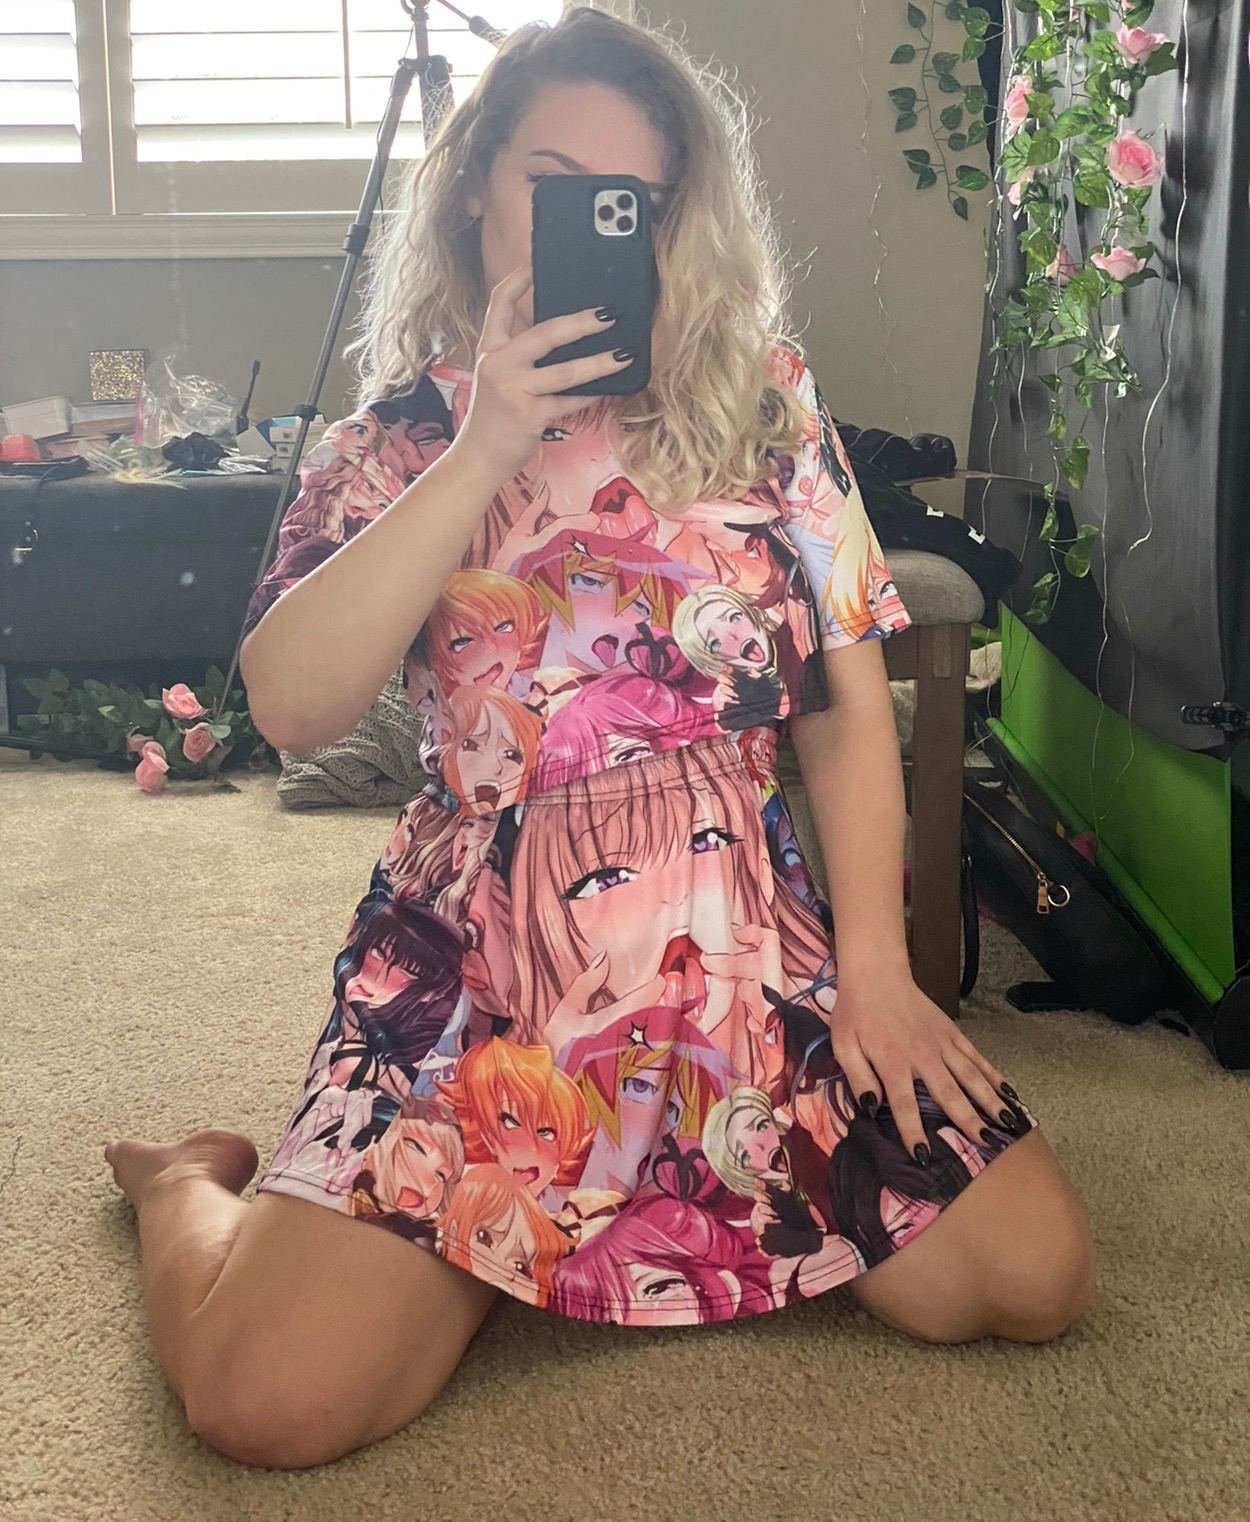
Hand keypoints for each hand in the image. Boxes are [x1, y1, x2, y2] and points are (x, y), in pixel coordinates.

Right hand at [456, 263, 631, 481]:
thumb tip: (565, 336)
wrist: (478, 458)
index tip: (537, 263)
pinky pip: (569, 402)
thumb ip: (520, 356)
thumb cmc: (494, 418)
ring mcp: (513, 390)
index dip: (519, 280)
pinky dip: (590, 396)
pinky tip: (607, 389)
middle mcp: (498, 365)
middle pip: (545, 333)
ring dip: (600, 362)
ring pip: (566, 371)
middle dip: (581, 322)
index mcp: (489, 349)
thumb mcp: (497, 378)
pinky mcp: (529, 416)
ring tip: (624, 354)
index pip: (499, 303)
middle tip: (608, 314)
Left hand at [828, 970, 1025, 1160]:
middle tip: (988, 1145)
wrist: (876, 974)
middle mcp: (923, 1055)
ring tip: (1010, 1124)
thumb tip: (871, 1109)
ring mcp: (942, 1043)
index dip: (913, 1131)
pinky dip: (994, 1076)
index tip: (924, 1157)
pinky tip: (1009, 1093)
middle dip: (969, 1121)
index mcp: (893, 1062)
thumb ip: (858, 1078)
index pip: (904, 1104)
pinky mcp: (953, 1033)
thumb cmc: (856, 1014)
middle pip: (950, 1093)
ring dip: (991, 1101)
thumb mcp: (843, 1046)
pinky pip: (977, 1057)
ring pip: (971, 1077)